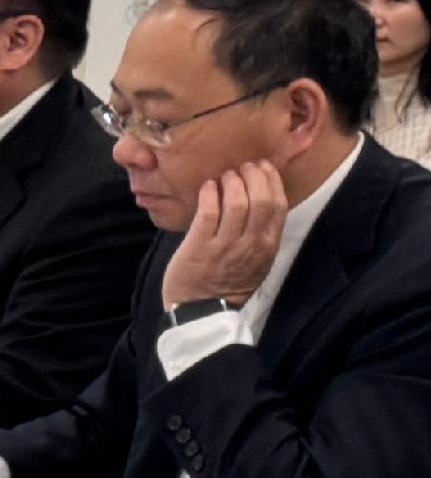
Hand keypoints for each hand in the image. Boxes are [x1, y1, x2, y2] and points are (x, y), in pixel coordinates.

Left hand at [160, 157, 287, 308]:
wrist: (201, 310)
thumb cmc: (229, 283)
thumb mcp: (258, 260)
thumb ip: (262, 233)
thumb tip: (262, 198)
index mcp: (268, 246)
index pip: (278, 205)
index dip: (272, 181)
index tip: (264, 167)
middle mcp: (250, 244)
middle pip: (259, 200)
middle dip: (253, 176)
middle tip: (243, 167)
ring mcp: (225, 245)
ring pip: (235, 203)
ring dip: (230, 182)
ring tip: (224, 176)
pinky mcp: (199, 246)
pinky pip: (208, 213)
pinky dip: (209, 194)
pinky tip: (207, 187)